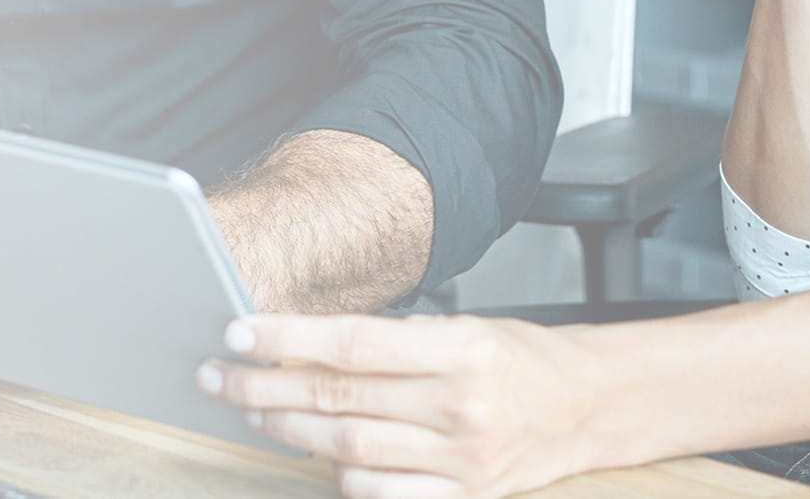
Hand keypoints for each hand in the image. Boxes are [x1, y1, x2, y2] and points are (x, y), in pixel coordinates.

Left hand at [197, 313, 603, 498]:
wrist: (589, 407)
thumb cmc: (519, 359)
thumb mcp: (463, 327)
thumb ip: (391, 341)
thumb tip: (303, 343)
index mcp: (462, 350)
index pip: (352, 343)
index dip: (286, 338)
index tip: (236, 332)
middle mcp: (462, 406)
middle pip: (339, 399)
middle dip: (266, 386)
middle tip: (220, 376)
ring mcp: (464, 459)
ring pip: (349, 449)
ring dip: (291, 431)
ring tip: (255, 410)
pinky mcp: (466, 496)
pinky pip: (383, 493)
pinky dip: (341, 476)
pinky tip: (319, 456)